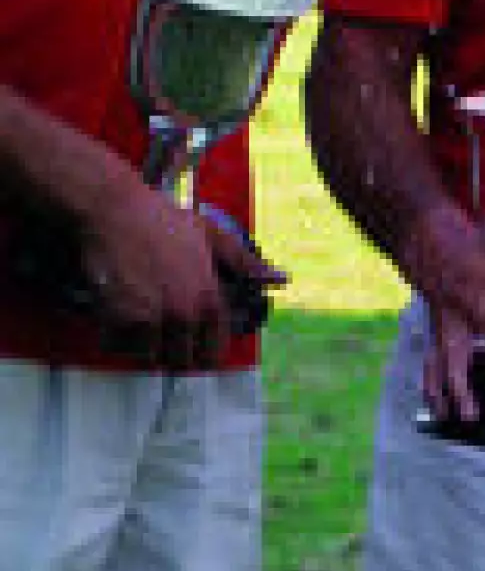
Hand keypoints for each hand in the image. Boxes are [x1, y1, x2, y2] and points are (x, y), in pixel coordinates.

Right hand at [80, 171, 235, 369]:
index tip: (196, 348)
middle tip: (164, 339)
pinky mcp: (120, 319)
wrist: (116, 210)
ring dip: (146, 349)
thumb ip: (244, 262)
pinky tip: (119, 317)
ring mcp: (152, 319)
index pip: (214, 348)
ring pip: (151, 357)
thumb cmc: (165, 220)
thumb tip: (280, 279)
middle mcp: (184, 314)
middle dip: (174, 353)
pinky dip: (118, 338)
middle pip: (182, 360)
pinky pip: (121, 346)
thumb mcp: (213, 235)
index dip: (205, 351)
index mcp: (209, 298)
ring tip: (142, 328)